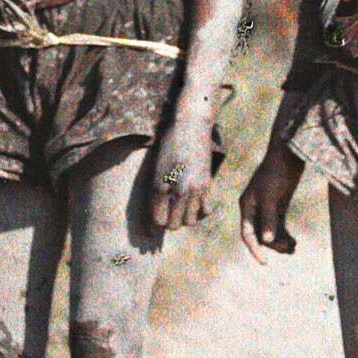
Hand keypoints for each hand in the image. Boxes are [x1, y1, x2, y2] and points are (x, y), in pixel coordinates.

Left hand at [150, 112, 214, 230]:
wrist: (190, 127)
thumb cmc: (168, 144)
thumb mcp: (155, 167)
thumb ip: (154, 191)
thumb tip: (154, 213)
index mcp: (160, 185)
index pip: (157, 219)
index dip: (152, 228)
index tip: (150, 230)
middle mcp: (177, 190)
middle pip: (173, 225)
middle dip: (167, 225)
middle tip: (164, 219)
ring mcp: (194, 189)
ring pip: (189, 221)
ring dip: (182, 220)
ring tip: (178, 213)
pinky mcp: (206, 185)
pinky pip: (205, 211)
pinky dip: (199, 213)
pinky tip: (193, 207)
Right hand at [239, 143, 302, 262]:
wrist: (289, 154)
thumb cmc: (277, 172)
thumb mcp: (271, 196)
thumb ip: (268, 218)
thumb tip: (266, 240)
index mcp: (247, 206)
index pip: (247, 233)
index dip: (254, 249)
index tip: (264, 262)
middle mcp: (254, 208)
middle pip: (260, 235)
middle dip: (273, 244)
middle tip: (289, 248)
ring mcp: (267, 207)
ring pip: (270, 232)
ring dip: (280, 242)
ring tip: (293, 247)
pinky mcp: (279, 205)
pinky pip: (279, 226)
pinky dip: (285, 235)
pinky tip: (294, 242)